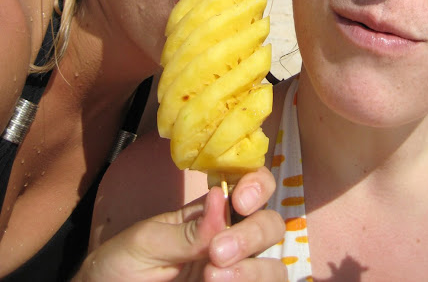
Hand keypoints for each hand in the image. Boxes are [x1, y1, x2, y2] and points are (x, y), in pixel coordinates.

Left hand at [74, 167, 285, 281]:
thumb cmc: (121, 265)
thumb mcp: (146, 241)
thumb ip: (186, 230)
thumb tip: (221, 199)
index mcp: (211, 215)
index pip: (251, 186)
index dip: (257, 185)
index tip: (240, 200)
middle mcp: (231, 240)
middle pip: (271, 225)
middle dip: (253, 234)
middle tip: (217, 252)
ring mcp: (235, 273)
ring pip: (275, 266)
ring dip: (254, 269)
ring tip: (213, 277)